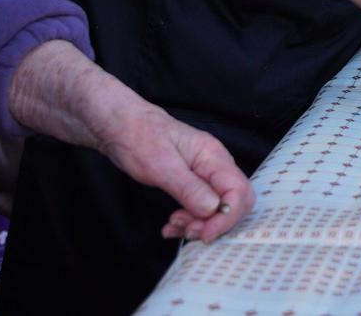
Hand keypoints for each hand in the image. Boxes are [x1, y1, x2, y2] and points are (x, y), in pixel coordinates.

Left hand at [94, 98, 255, 244]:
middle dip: (215, 223)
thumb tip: (213, 209)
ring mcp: (205, 174)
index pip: (239, 192)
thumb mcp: (162, 166)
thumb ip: (189, 188)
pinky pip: (201, 207)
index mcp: (213, 157)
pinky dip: (189, 220)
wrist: (122, 126)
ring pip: (218, 208)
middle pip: (234, 202)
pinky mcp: (193, 182)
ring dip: (199, 224)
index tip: (203, 234)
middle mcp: (215, 166)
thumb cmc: (140, 138)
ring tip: (173, 226)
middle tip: (188, 231)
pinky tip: (171, 225)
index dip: (226, 217)